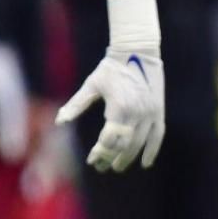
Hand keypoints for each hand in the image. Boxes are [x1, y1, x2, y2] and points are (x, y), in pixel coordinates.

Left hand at [56, 49, 165, 171]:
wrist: (137, 50)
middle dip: (111, 158)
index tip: (91, 159)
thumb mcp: (91, 84)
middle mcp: (136, 113)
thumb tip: (59, 121)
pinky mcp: (158, 110)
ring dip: (128, 157)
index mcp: (119, 107)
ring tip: (117, 167)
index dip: (99, 152)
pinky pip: (158, 135)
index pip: (109, 139)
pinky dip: (152, 150)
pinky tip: (146, 163)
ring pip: (139, 143)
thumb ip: (76, 104)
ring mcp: (150, 113)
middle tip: (102, 167)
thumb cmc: (110, 67)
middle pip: (123, 144)